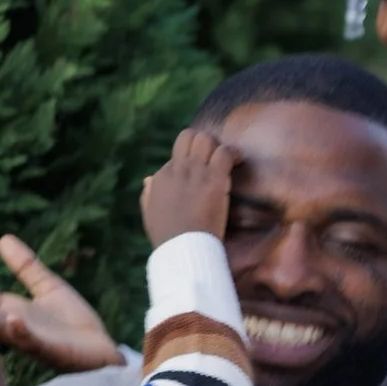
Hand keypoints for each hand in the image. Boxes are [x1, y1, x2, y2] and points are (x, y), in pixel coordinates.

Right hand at [0, 237, 121, 371]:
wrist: (102, 352)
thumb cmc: (73, 325)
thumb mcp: (48, 287)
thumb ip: (26, 266)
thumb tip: (3, 238)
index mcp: (9, 311)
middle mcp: (12, 327)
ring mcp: (29, 340)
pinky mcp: (50, 351)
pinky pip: (31, 343)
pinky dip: (20, 332)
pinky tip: (13, 319)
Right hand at [142, 125, 234, 249]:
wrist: (183, 248)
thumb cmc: (168, 237)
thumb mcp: (150, 214)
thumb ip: (149, 194)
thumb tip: (149, 180)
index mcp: (161, 179)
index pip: (176, 157)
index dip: (189, 162)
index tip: (200, 173)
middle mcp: (177, 170)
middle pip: (188, 137)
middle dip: (202, 142)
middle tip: (213, 156)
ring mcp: (195, 172)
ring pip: (205, 139)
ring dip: (217, 145)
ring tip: (227, 158)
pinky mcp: (213, 179)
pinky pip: (224, 152)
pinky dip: (233, 154)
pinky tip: (237, 162)